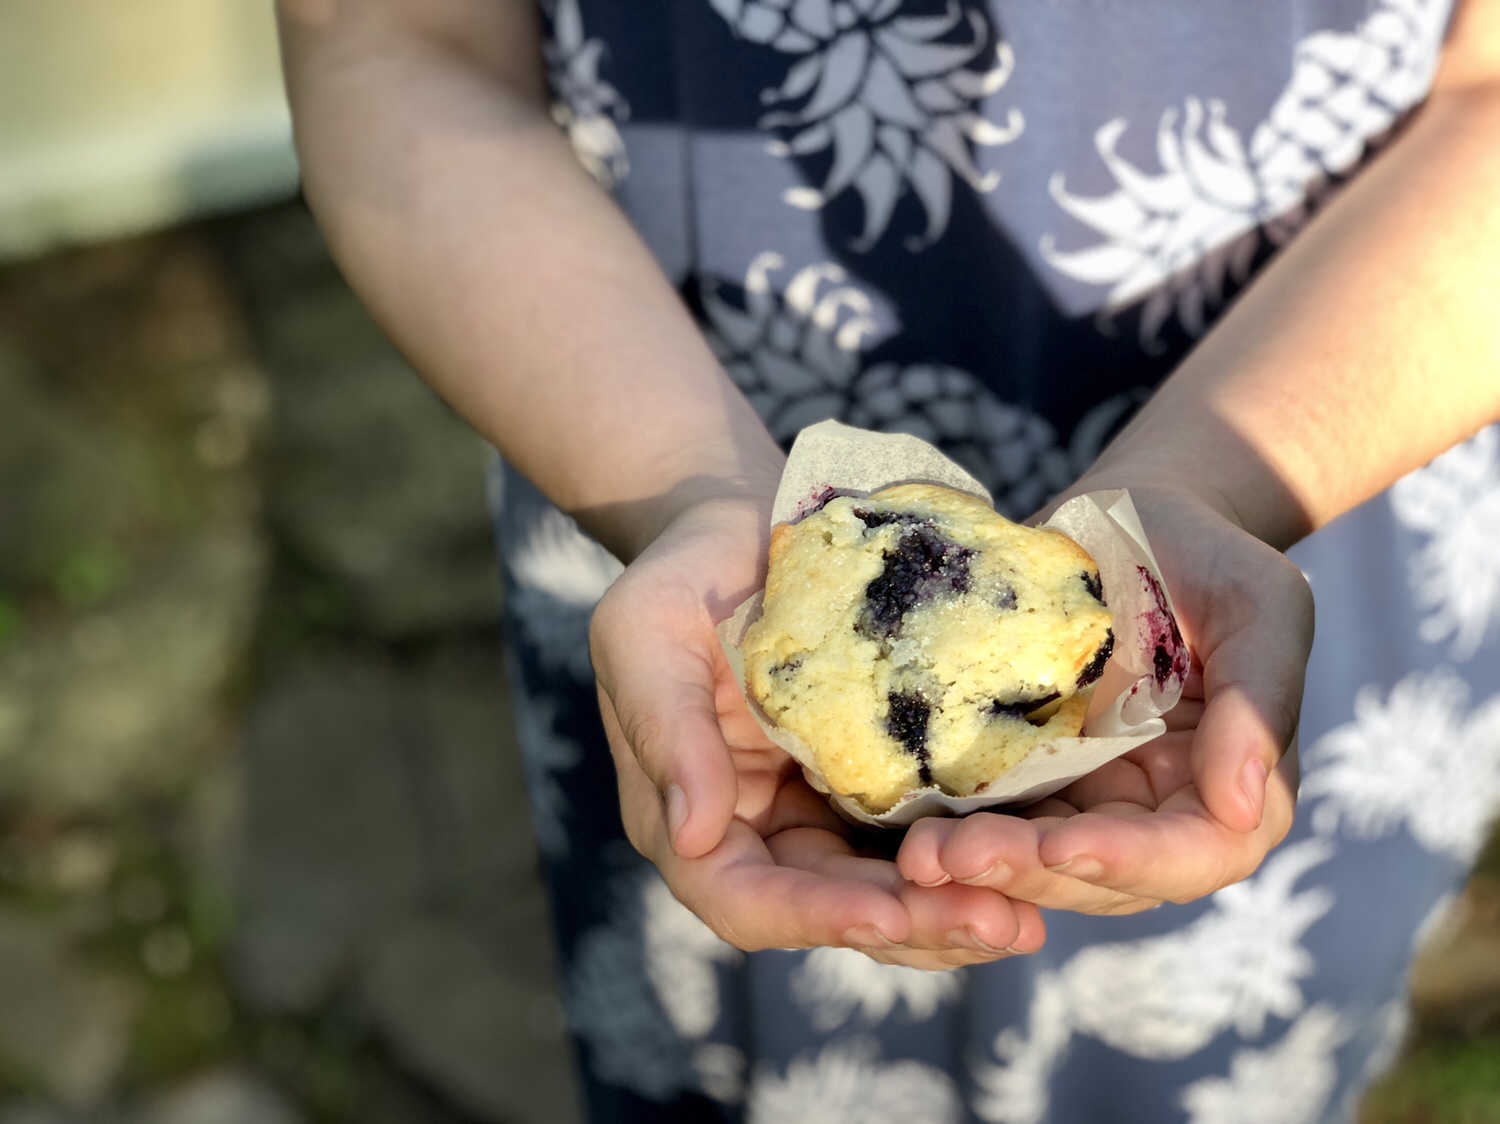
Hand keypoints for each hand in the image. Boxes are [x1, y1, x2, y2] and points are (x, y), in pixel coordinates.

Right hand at [589, 486, 1045, 967]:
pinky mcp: (876, 779)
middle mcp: (756, 830)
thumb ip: (665, 728)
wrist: (745, 520)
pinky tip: (1033, 856)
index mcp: (689, 813)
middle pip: (830, 909)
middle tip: (997, 925)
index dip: (811, 916)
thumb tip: (692, 835)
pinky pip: (922, 832)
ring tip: (1025, 918)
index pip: (742, 897)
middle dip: (911, 925)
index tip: (886, 913)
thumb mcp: (649, 630)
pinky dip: (970, 854)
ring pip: (886, 888)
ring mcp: (819, 810)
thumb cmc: (685, 568)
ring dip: (951, 910)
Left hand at [897, 484, 1307, 914]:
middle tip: (951, 858)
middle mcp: (1161, 812)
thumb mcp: (1257, 605)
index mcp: (1232, 786)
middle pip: (1104, 878)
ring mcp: (1091, 802)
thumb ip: (1259, 700)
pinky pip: (997, 822)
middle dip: (1030, 875)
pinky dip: (957, 835)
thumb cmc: (1206, 554)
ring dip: (983, 869)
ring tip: (919, 857)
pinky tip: (903, 836)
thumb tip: (1241, 806)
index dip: (1129, 860)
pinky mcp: (1031, 780)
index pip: (1196, 854)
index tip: (1060, 848)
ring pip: (1042, 868)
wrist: (1128, 519)